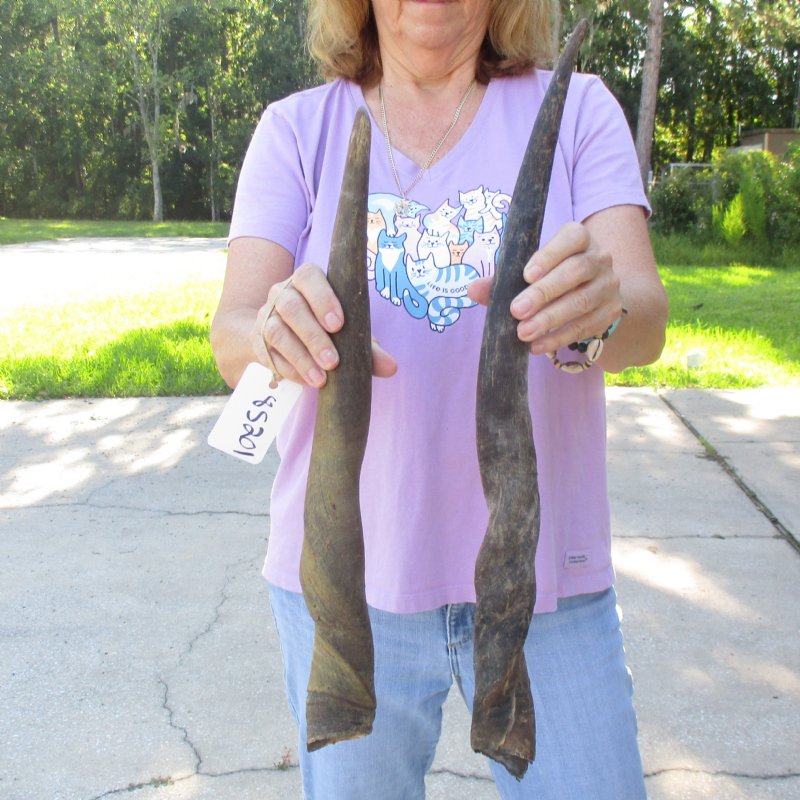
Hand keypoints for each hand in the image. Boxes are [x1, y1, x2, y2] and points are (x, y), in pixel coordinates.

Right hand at [253, 262, 396, 387]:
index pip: (309, 277)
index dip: (322, 298)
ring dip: (300, 356)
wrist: (280, 337)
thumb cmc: (325, 328)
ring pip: (277, 331)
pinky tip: (306, 381)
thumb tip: (391, 368)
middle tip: (333, 361)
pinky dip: (289, 369)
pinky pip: (269, 354)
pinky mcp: (257, 340)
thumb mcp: (349, 333)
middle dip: (313, 335)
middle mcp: (282, 292)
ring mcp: (266, 315)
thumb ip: (369, 348)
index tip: (338, 324)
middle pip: (292, 307)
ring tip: (320, 379)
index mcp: (306, 280)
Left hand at [467, 222, 623, 354]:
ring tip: (523, 333)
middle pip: (575, 271)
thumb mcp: (528, 272)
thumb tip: (472, 290)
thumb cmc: (550, 276)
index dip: (549, 255)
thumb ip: (502, 279)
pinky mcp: (610, 312)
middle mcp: (599, 257)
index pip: (570, 238)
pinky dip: (559, 338)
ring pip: (582, 301)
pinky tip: (537, 346)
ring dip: (550, 319)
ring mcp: (608, 285)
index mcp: (578, 238)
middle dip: (544, 293)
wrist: (592, 294)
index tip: (526, 274)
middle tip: (516, 311)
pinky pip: (586, 327)